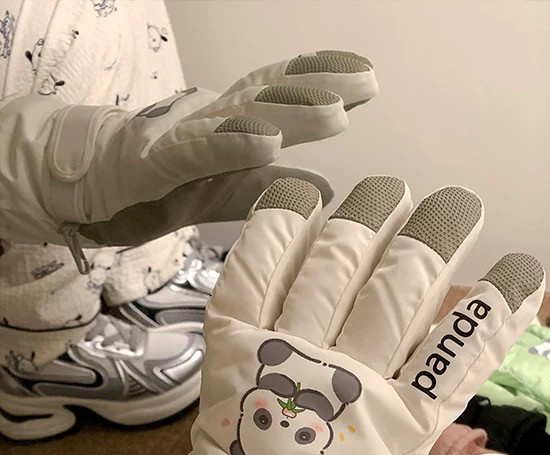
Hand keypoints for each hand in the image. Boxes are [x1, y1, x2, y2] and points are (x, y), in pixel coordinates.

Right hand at [0, 50, 375, 258]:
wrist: (89, 188)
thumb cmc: (160, 187)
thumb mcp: (229, 189)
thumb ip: (276, 186)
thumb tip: (329, 188)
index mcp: (230, 123)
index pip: (281, 94)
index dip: (322, 81)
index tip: (366, 78)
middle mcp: (212, 120)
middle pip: (271, 97)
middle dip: (318, 86)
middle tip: (367, 82)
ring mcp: (185, 138)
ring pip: (242, 119)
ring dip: (289, 113)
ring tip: (334, 111)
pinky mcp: (158, 163)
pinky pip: (200, 153)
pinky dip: (233, 145)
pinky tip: (266, 142)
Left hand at [48, 173, 544, 454]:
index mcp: (402, 424)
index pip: (463, 351)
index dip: (501, 304)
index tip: (528, 267)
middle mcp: (352, 377)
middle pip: (404, 289)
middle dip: (440, 237)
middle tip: (461, 204)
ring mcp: (290, 355)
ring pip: (336, 267)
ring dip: (370, 218)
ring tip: (393, 188)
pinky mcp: (235, 343)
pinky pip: (256, 271)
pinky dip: (278, 226)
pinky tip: (305, 191)